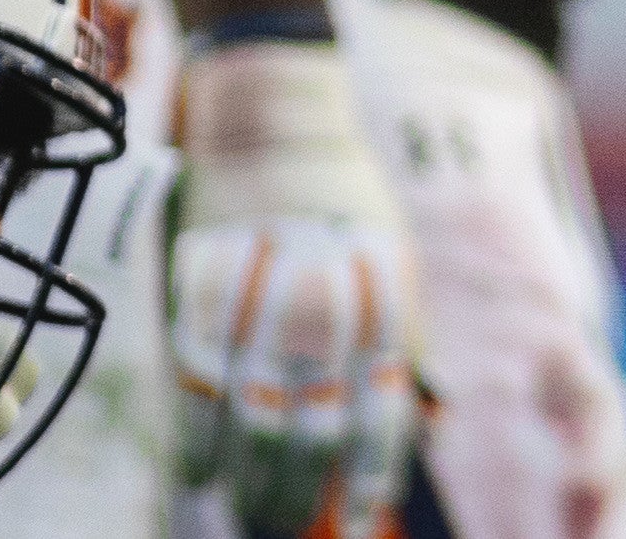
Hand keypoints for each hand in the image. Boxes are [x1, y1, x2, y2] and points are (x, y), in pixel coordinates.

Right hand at [168, 41, 417, 538]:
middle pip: (313, 427)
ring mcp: (260, 300)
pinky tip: (201, 476)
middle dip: (301, 495)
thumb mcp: (400, 260)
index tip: (359, 519)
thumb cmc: (347, 205)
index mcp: (384, 302)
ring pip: (252, 418)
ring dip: (249, 482)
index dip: (367, 475)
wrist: (281, 126)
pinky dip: (199, 439)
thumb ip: (406, 339)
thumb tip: (428, 416)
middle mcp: (326, 306)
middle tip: (289, 529)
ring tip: (247, 518)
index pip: (381, 411)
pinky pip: (197, 384)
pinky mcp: (204, 291)